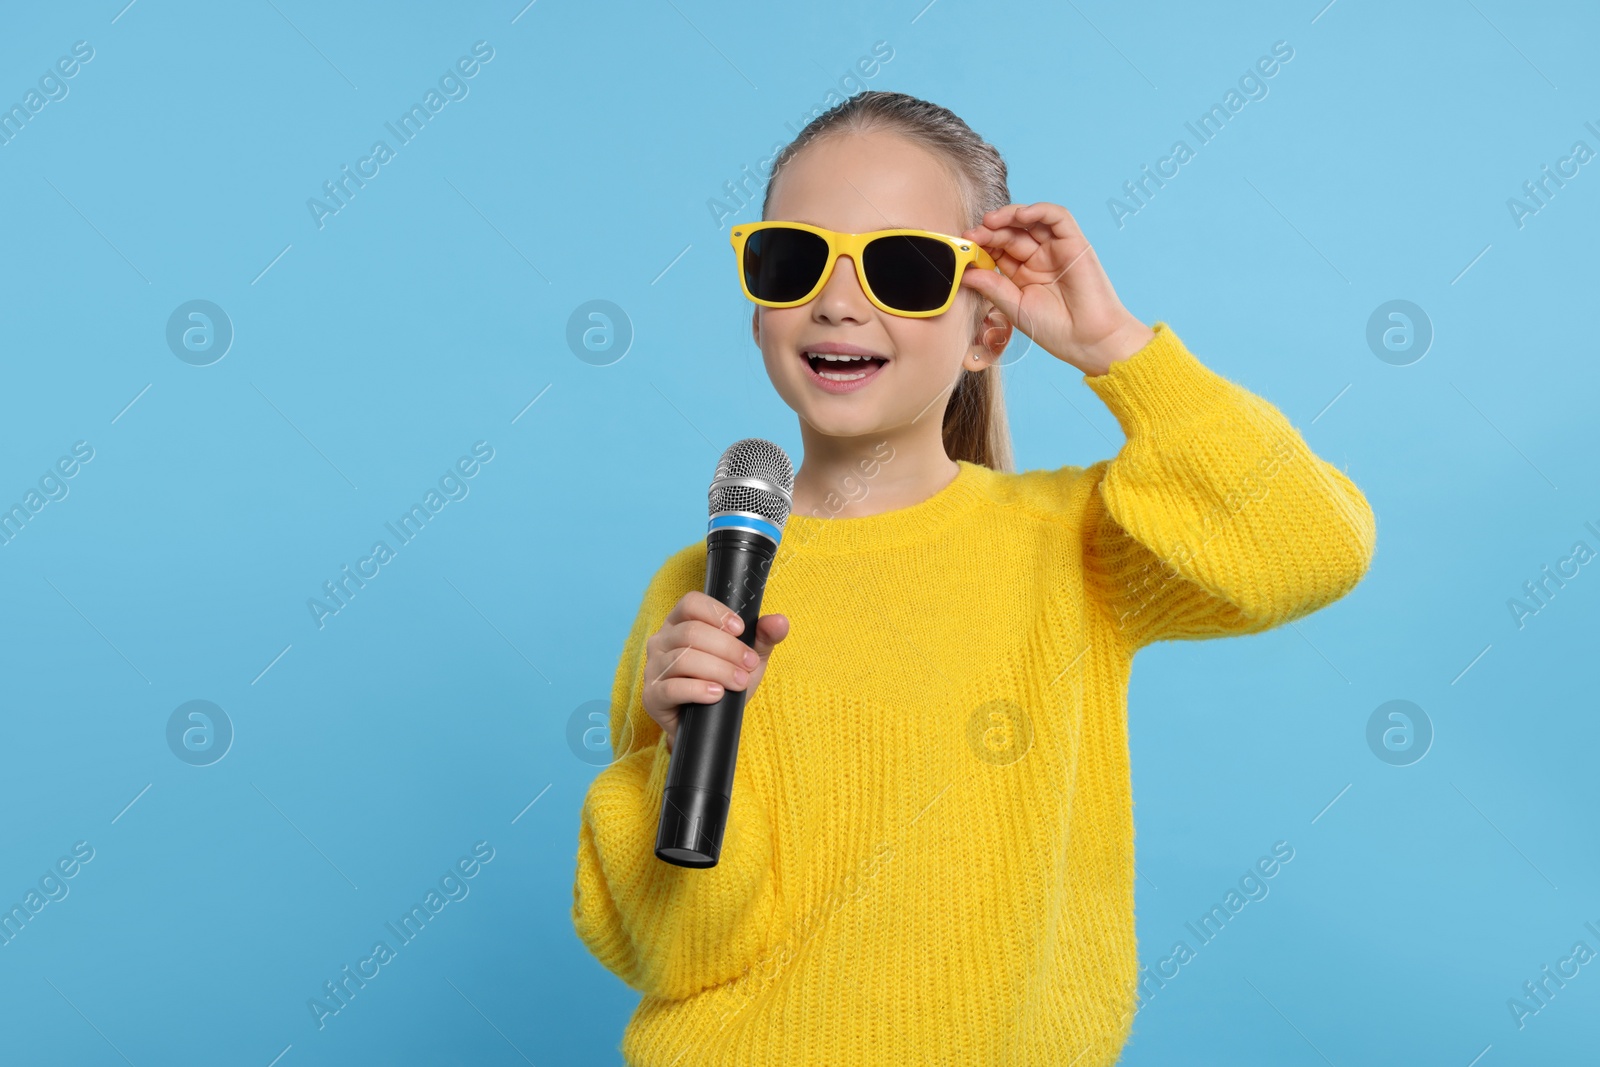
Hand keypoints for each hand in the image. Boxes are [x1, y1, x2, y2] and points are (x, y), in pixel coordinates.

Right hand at [642, 591, 789, 752]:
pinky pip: (672, 688)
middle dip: (727, 648)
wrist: (709, 723)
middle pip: (691, 632)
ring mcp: (653, 668)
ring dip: (718, 670)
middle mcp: (661, 641)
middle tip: (748, 664)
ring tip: (739, 682)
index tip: (740, 630)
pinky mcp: (652, 696)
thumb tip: (780, 621)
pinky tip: (717, 694)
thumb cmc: (724, 682)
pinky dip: (698, 690)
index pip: (691, 603)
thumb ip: (764, 637)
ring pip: (683, 659)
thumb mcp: (748, 657)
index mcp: (680, 622)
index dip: (716, 613)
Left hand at [959, 202, 1154, 375]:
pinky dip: (1039, 211)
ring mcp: (1056, 249)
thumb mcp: (1014, 307)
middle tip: (973, 234)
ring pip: (1031, 221)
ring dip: (1009, 216)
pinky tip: (1020, 216)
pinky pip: (1057, 217)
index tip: (965, 246)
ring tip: (990, 221)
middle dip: (990, 231)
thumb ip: (992, 287)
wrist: (1089, 340)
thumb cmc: (1055, 329)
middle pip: (1011, 233)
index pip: (998, 250)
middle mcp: (1039, 258)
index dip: (982, 245)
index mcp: (1022, 274)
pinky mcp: (1075, 242)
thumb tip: (965, 272)